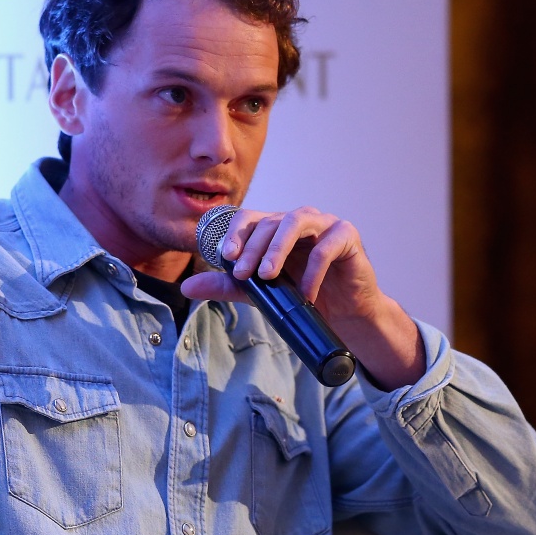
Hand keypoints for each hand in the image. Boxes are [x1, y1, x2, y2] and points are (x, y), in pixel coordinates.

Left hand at [181, 206, 424, 387]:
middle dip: (253, 247)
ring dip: (278, 247)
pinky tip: (306, 292)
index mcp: (276, 228)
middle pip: (270, 221)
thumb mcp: (262, 293)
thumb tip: (188, 286)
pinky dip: (314, 269)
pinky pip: (328, 245)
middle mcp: (299, 220)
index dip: (236, 233)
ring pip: (296, 221)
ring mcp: (324, 224)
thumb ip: (229, 286)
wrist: (346, 316)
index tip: (225, 258)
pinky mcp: (347, 236)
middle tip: (242, 273)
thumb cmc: (305, 298)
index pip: (250, 218)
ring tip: (267, 275)